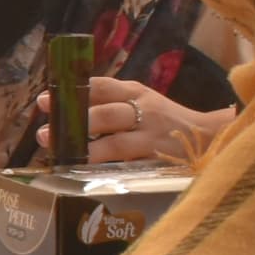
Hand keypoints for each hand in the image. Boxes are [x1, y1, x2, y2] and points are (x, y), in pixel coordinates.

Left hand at [30, 74, 226, 167]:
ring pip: (114, 136)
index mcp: (135, 92)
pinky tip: (85, 167)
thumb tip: (69, 113)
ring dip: (84, 146)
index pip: (100, 86)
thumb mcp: (142, 105)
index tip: (44, 100)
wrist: (210, 135)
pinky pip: (127, 158)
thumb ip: (113, 106)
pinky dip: (105, 162)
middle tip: (45, 131)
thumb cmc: (167, 122)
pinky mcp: (158, 152)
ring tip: (59, 152)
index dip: (71, 92)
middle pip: (105, 110)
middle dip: (73, 120)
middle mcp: (143, 107)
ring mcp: (151, 131)